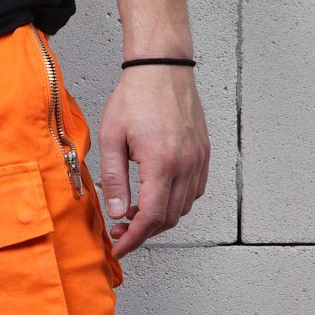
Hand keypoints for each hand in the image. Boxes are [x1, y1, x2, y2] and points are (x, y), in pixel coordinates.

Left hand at [98, 65, 209, 257]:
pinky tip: (156, 196)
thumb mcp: (111, 139)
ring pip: (182, 208)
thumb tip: (116, 214)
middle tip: (120, 231)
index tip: (119, 248)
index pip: (150, 217)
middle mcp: (186, 164)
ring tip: (134, 213)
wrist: (161, 67)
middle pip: (168, 218)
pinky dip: (175, 204)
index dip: (133, 239)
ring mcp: (198, 160)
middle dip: (143, 233)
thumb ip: (114, 180)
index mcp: (161, 163)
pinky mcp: (203, 154)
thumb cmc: (135, 96)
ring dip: (159, 219)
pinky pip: (193, 192)